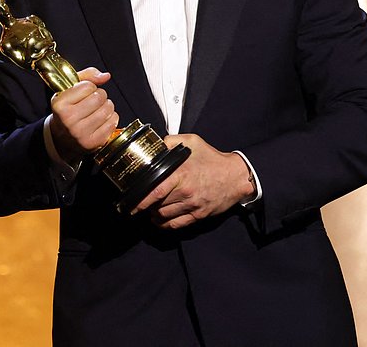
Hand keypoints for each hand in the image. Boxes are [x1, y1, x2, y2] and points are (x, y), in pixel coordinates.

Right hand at [48, 68, 117, 165]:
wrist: (61, 137)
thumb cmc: (67, 110)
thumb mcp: (69, 90)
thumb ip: (87, 76)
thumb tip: (105, 76)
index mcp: (60, 104)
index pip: (87, 86)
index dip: (89, 87)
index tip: (84, 93)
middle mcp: (68, 119)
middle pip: (99, 97)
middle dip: (100, 95)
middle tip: (94, 100)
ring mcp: (81, 133)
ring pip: (108, 109)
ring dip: (107, 106)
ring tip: (98, 109)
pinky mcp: (93, 142)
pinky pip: (113, 122)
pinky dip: (111, 118)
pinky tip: (102, 119)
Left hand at [130, 134, 254, 228]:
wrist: (236, 176)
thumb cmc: (213, 159)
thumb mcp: (193, 142)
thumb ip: (172, 141)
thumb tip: (156, 144)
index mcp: (181, 174)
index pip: (155, 190)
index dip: (141, 199)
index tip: (130, 203)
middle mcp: (186, 192)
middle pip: (158, 205)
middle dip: (146, 207)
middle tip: (137, 205)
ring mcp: (193, 205)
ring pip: (165, 216)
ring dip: (154, 215)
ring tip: (150, 210)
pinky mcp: (199, 215)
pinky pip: (177, 225)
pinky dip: (165, 225)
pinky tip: (160, 221)